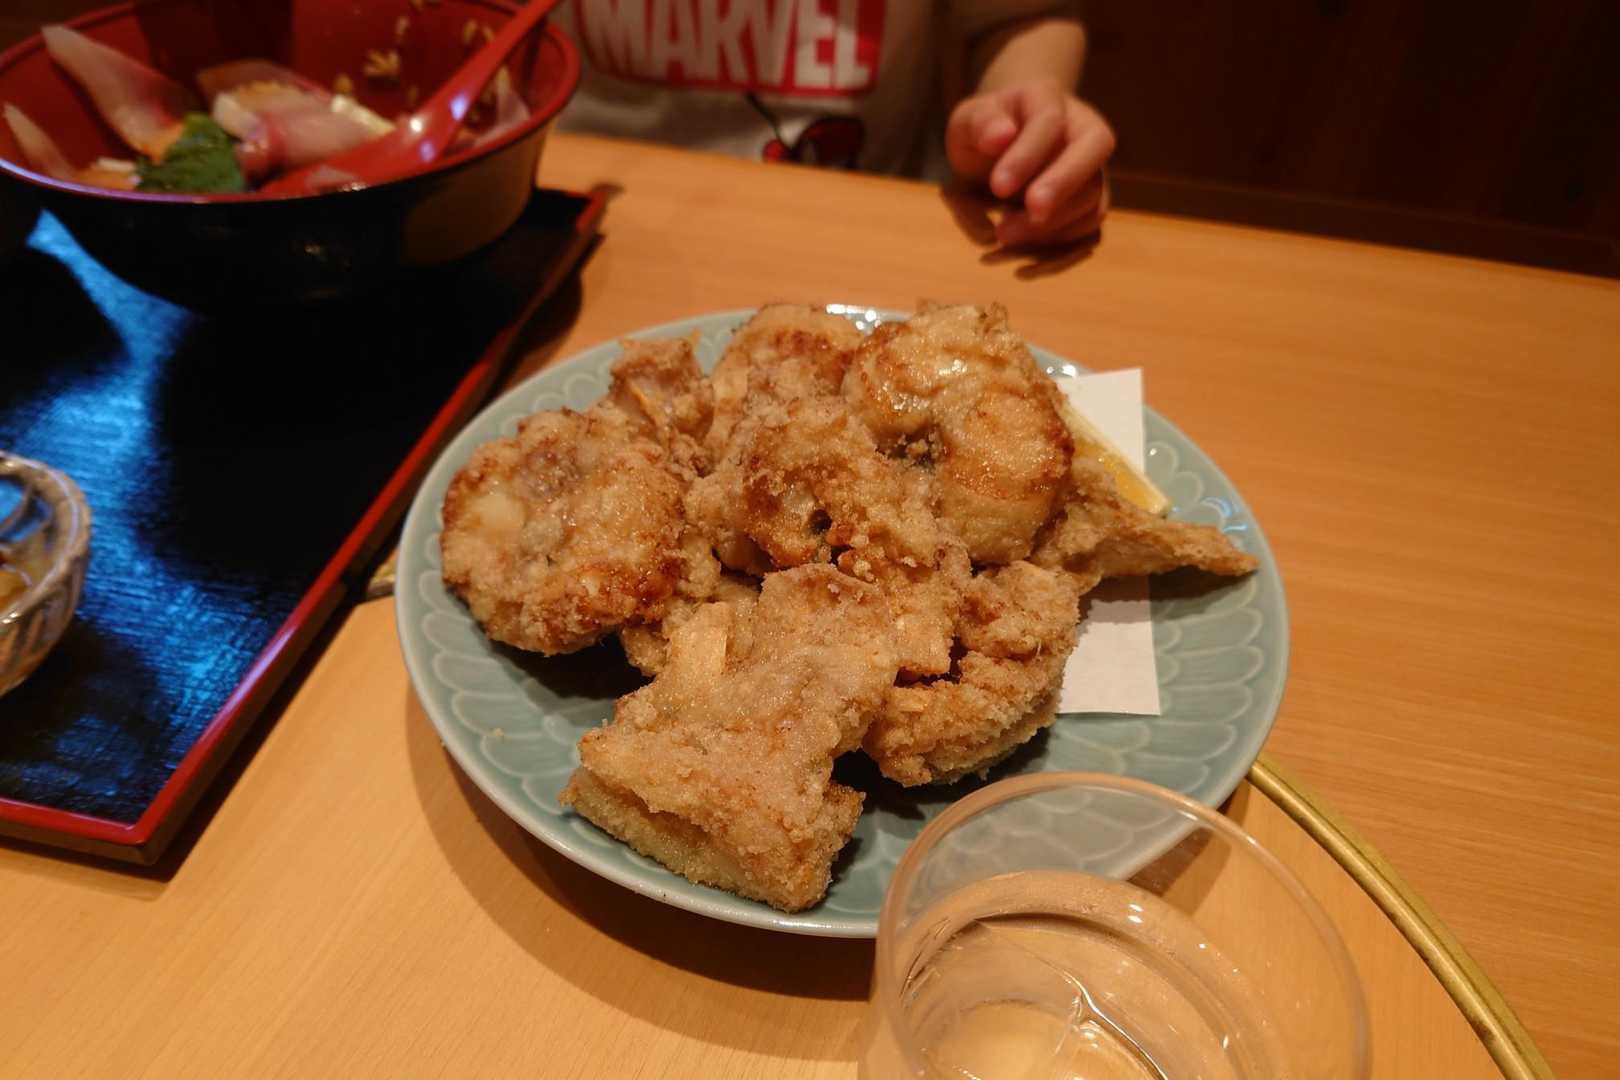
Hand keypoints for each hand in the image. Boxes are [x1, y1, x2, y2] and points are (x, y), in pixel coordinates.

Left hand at [946, 79, 1114, 247]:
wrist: (999, 149)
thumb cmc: (984, 131)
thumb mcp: (969, 120)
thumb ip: (981, 123)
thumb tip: (1000, 137)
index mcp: (1050, 101)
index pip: (1049, 124)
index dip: (1027, 157)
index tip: (998, 187)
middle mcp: (1084, 135)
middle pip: (1089, 164)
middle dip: (1056, 196)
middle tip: (1010, 227)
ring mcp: (1093, 174)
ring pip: (1090, 206)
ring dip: (1049, 232)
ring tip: (1000, 241)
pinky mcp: (1089, 208)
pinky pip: (1087, 236)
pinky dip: (1058, 257)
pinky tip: (1021, 269)